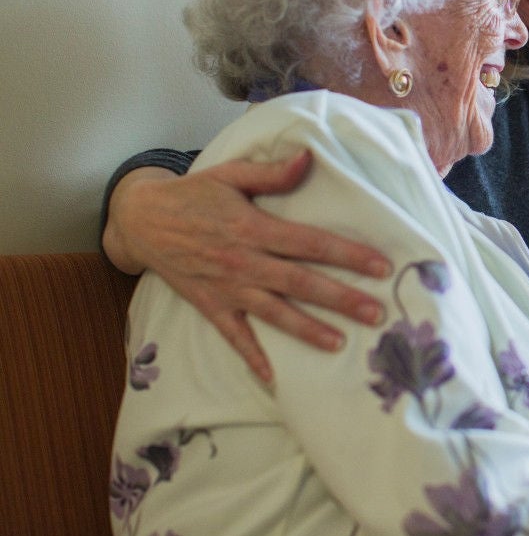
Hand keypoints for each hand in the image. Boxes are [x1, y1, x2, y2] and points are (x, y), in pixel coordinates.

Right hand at [103, 151, 390, 382]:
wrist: (140, 220)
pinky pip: (234, 336)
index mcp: (253, 227)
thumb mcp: (230, 174)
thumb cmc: (193, 194)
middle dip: (341, 299)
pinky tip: (274, 377)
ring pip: (274, 313)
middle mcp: (243, 261)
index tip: (382, 266)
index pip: (310, 243)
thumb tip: (308, 158)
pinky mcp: (210, 305)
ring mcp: (227, 287)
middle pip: (300, 283)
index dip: (348, 254)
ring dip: (308, 330)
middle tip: (377, 314)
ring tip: (340, 344)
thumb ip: (271, 172)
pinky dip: (253, 356)